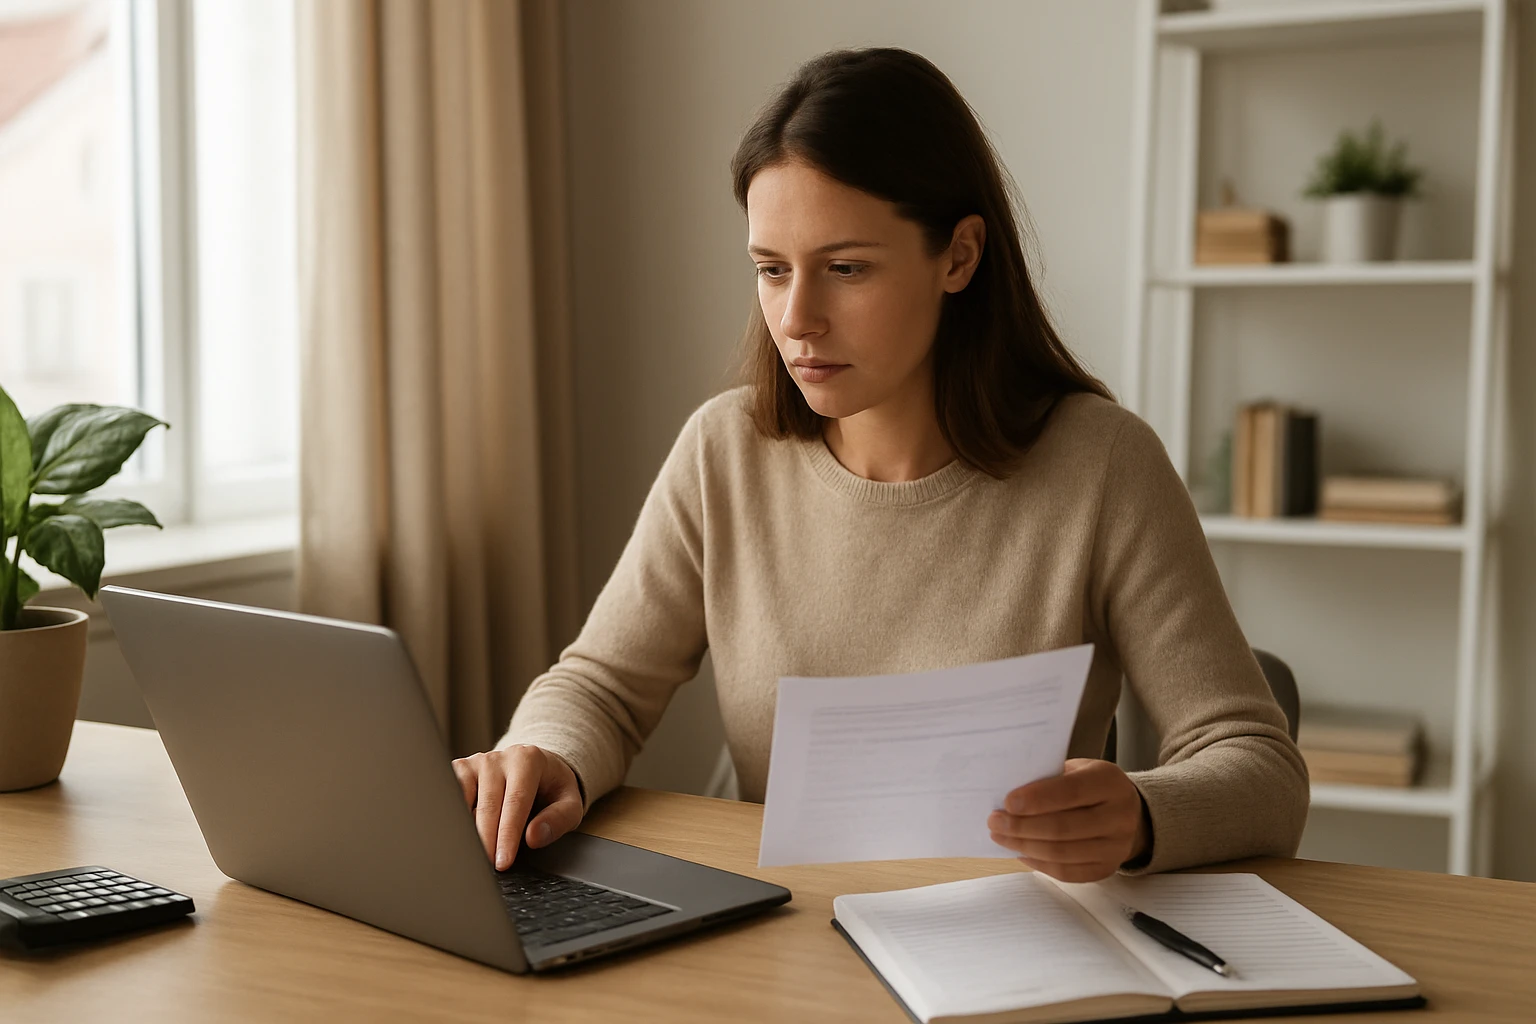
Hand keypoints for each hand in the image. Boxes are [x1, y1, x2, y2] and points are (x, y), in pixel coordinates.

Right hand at [451, 745, 583, 870]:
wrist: (538, 768)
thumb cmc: (552, 789)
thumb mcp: (570, 804)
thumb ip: (558, 820)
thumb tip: (534, 837)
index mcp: (527, 760)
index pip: (515, 802)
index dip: (507, 835)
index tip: (503, 862)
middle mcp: (498, 758)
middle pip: (487, 806)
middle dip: (486, 841)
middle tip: (485, 870)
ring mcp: (475, 762)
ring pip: (462, 801)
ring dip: (464, 831)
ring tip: (468, 858)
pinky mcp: (458, 770)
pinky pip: (447, 796)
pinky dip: (449, 818)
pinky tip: (453, 839)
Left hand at [987, 758, 1149, 882]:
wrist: (1127, 811)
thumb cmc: (1089, 785)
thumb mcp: (1076, 769)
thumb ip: (1048, 778)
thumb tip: (1007, 796)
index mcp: (1109, 781)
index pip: (1071, 791)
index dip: (1037, 799)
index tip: (1007, 802)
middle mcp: (1119, 815)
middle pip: (1064, 827)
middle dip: (1022, 826)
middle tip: (994, 822)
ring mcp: (1116, 846)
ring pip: (1062, 853)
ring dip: (1024, 846)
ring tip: (1001, 837)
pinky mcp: (1106, 868)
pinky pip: (1066, 872)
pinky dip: (1038, 864)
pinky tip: (1020, 852)